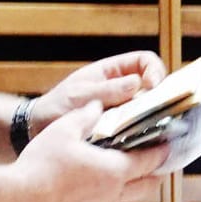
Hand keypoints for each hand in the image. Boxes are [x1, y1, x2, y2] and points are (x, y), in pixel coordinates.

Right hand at [10, 101, 167, 201]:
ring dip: (132, 185)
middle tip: (154, 161)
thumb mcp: (63, 130)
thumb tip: (96, 105)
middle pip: (148, 186)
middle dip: (155, 173)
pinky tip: (94, 184)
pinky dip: (110, 195)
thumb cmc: (40, 166)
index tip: (168, 145)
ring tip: (124, 170)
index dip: (161, 152)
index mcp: (114, 170)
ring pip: (127, 198)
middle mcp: (112, 194)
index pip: (149, 161)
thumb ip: (84, 116)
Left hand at [31, 51, 166, 133]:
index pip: (144, 61)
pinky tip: (144, 140)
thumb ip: (108, 90)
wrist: (39, 129)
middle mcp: (121, 87)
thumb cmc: (56, 107)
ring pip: (149, 107)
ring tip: (155, 128)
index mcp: (112, 71)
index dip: (154, 70)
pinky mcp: (119, 127)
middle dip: (161, 95)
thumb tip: (138, 83)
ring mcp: (121, 107)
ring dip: (153, 116)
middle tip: (161, 111)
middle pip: (153, 84)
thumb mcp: (80, 96)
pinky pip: (139, 126)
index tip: (153, 87)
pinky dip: (144, 131)